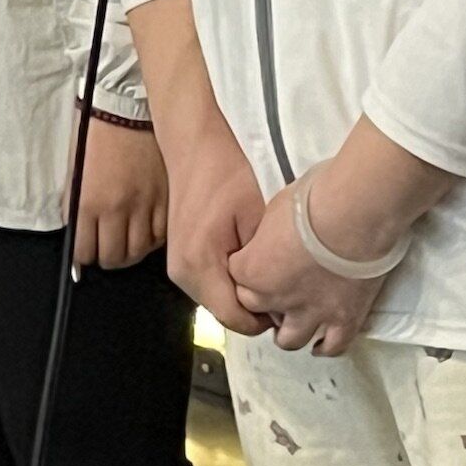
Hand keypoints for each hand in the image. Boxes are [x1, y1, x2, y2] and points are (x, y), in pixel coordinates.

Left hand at [73, 117, 170, 269]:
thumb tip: (78, 234)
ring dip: (131, 252)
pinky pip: (162, 235)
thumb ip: (75, 205)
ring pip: (139, 251)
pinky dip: (154, 239)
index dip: (84, 256)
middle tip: (107, 249)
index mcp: (87, 201)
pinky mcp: (165, 199)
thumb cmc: (95, 133)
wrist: (126, 106)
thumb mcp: (74, 170)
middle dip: (107, 257)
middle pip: (114, 257)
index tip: (87, 251)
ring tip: (127, 244)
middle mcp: (116, 209)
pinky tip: (147, 231)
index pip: (84, 251)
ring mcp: (144, 206)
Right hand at [160, 122, 274, 335]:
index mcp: (200, 265)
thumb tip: (278, 295)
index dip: (265, 319)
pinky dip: (229, 280)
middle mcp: (182, 273)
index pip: (235, 319)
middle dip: (254, 307)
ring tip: (265, 268)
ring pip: (217, 299)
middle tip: (282, 284)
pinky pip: (209, 283)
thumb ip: (263, 265)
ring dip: (241, 293)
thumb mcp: (255, 218)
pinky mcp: (180, 257)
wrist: (192, 146)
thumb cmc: (224, 174)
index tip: (287, 301)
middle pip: (225, 312)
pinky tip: (246, 258)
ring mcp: (177, 266)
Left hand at [227, 181, 385, 357]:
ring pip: (289, 340)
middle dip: (261, 301)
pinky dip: (325, 346)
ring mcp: (311, 314)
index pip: (235, 279)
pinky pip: (331, 346)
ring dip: (288, 331)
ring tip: (293, 321)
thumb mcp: (273, 212)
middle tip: (274, 288)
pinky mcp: (344, 320)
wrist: (355, 214)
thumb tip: (272, 241)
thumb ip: (266, 237)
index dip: (246, 269)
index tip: (255, 260)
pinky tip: (321, 343)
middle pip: (256, 309)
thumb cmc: (311, 203)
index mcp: (252, 271)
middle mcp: (276, 298)